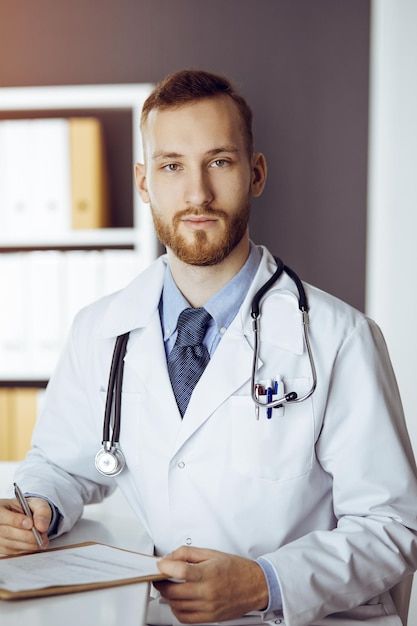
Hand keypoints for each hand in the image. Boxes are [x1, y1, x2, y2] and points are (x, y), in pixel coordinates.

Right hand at [0, 497, 50, 554]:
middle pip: (7, 532)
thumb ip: (41, 510)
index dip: (16, 521)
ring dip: (28, 544)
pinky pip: (12, 551)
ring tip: (41, 540)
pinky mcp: (1, 548)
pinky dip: (25, 549)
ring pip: (10, 544)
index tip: (31, 524)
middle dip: (27, 535)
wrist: (25, 516)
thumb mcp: (36, 503)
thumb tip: (42, 526)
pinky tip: (34, 545)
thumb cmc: (28, 509)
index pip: (2, 516)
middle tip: (41, 535)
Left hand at [154, 546, 268, 623]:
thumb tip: (171, 557)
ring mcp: (208, 607)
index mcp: (208, 573)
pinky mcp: (210, 617)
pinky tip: (177, 602)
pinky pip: (185, 618)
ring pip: (176, 606)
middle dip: (162, 583)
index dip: (165, 567)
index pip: (180, 571)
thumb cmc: (237, 569)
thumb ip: (188, 553)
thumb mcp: (212, 553)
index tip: (161, 564)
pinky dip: (176, 610)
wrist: (256, 585)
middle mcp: (207, 592)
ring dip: (167, 597)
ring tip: (168, 588)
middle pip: (173, 591)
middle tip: (160, 576)